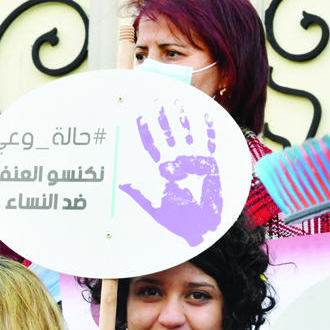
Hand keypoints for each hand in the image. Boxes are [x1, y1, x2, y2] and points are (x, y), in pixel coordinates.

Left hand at [119, 105, 221, 246]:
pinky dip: (208, 131)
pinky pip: (209, 144)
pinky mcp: (209, 165)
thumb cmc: (179, 220)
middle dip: (164, 119)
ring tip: (177, 103)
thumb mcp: (154, 207)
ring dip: (183, 119)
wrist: (200, 227)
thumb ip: (139, 194)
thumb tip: (120, 184)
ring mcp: (194, 162)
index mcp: (164, 170)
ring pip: (187, 135)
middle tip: (157, 101)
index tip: (139, 116)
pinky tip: (206, 116)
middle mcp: (178, 162)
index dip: (146, 131)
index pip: (153, 145)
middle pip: (170, 135)